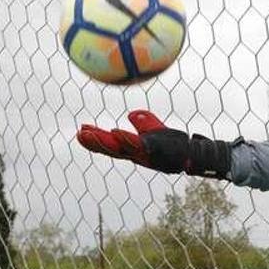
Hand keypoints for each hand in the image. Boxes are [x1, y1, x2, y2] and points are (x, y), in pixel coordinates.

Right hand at [76, 110, 232, 178]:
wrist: (189, 153)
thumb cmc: (173, 143)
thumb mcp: (155, 128)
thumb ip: (144, 122)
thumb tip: (132, 114)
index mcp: (132, 148)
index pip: (110, 144)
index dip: (95, 139)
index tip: (81, 130)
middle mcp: (134, 153)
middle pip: (110, 149)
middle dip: (93, 143)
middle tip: (78, 135)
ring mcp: (142, 153)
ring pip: (118, 149)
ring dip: (103, 142)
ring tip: (89, 134)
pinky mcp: (152, 151)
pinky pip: (136, 145)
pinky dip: (125, 139)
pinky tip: (115, 132)